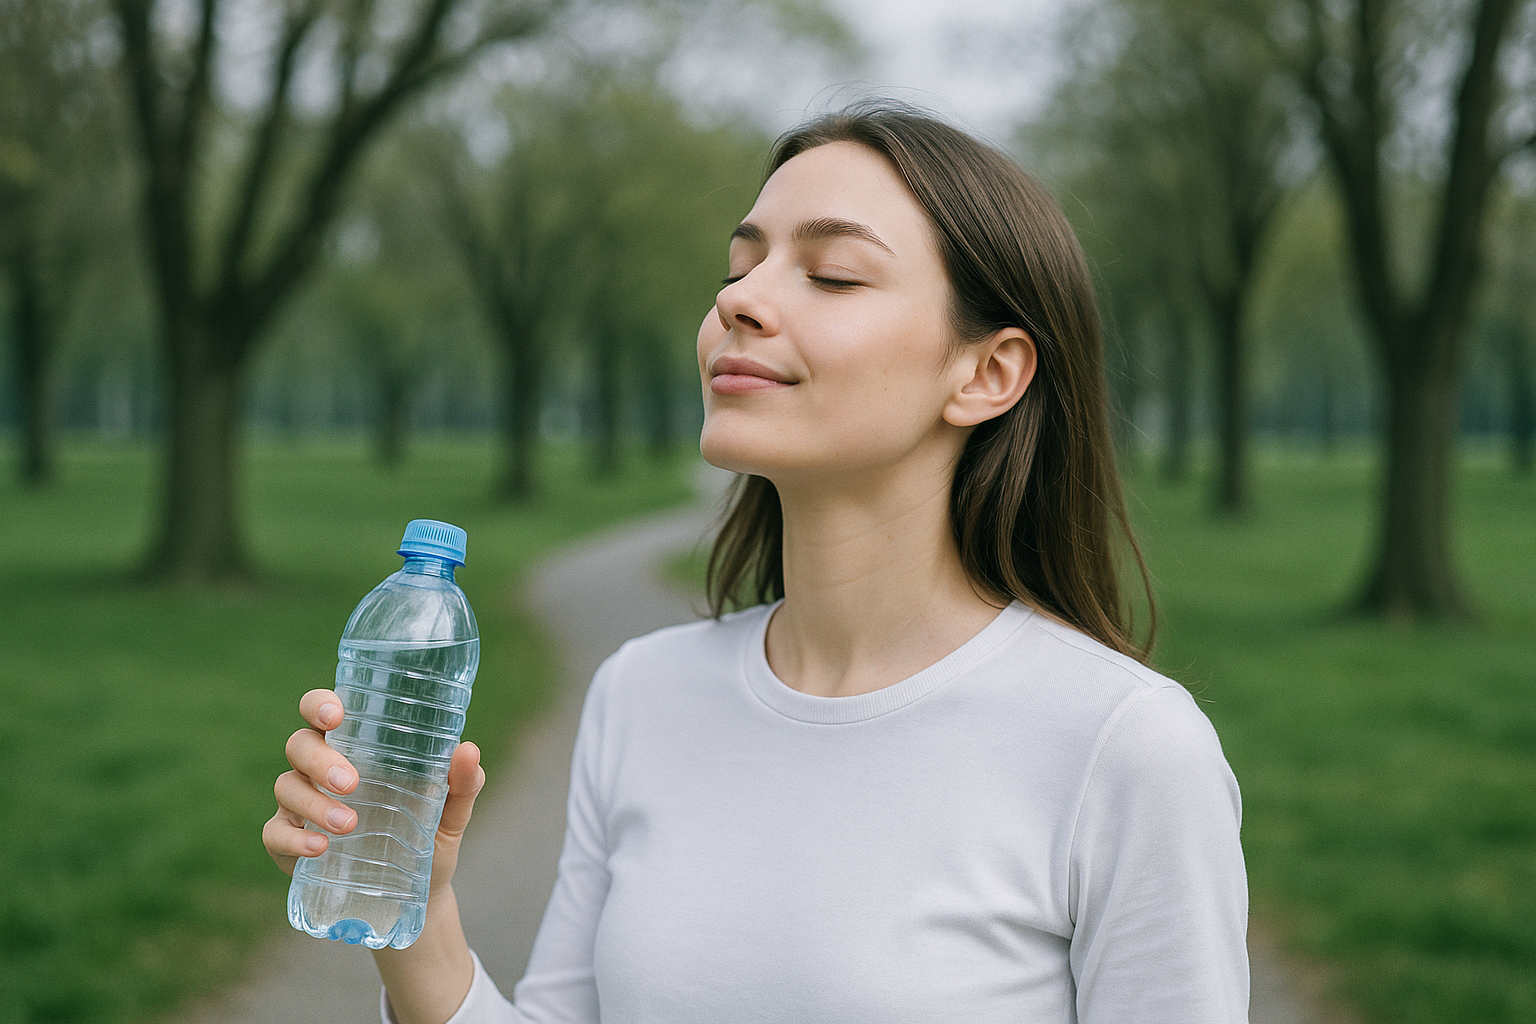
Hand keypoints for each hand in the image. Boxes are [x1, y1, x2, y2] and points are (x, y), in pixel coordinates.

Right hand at [263, 689, 486, 892]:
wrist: (417, 895)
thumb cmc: (428, 836)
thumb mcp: (451, 812)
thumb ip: (463, 783)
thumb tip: (468, 750)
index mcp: (356, 748)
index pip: (323, 712)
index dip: (320, 705)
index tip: (335, 715)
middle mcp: (320, 770)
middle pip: (300, 745)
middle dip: (320, 760)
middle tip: (351, 783)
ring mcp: (300, 805)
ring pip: (286, 786)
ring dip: (313, 802)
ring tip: (348, 825)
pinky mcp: (289, 842)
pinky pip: (274, 833)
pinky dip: (293, 839)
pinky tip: (319, 848)